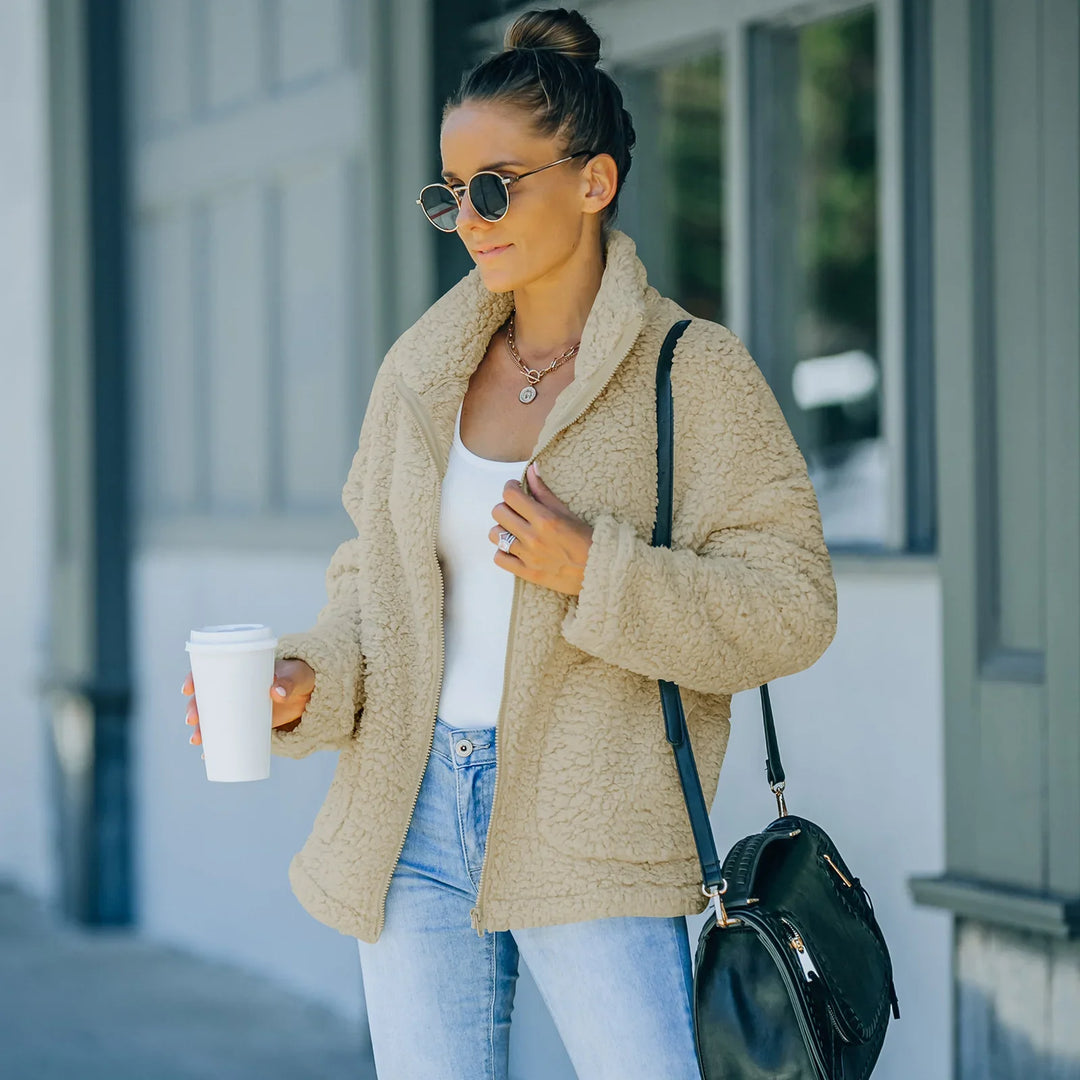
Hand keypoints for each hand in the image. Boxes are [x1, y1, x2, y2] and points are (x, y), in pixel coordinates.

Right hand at [182, 658, 315, 751]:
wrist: (310, 693)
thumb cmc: (299, 677)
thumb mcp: (296, 676)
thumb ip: (289, 682)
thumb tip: (276, 693)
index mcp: (241, 668)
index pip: (210, 669)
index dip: (194, 678)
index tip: (188, 689)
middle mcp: (234, 687)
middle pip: (205, 696)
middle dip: (194, 708)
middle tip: (192, 720)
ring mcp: (240, 706)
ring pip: (212, 717)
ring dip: (200, 728)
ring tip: (197, 740)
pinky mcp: (248, 723)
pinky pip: (226, 733)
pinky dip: (216, 744)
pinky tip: (206, 755)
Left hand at [488, 461, 593, 596]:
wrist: (599, 570)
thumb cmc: (586, 540)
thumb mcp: (566, 512)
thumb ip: (543, 492)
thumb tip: (531, 470)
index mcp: (544, 519)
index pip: (510, 495)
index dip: (510, 488)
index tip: (515, 489)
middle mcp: (533, 537)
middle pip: (498, 512)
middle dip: (505, 506)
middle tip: (516, 509)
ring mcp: (528, 557)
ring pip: (495, 534)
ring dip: (502, 529)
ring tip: (514, 530)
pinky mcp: (527, 573)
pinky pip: (499, 558)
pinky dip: (503, 552)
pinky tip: (514, 548)